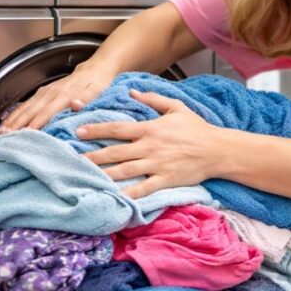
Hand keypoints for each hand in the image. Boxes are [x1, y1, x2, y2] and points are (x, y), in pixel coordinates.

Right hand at [0, 60, 117, 131]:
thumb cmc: (97, 84)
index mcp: (63, 95)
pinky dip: (15, 113)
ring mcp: (45, 92)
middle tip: (6, 136)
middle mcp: (50, 93)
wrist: (95, 69)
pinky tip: (7, 121)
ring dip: (13, 119)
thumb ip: (87, 99)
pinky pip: (26, 104)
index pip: (47, 111)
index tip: (26, 133)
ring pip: (25, 107)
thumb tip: (76, 104)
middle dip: (17, 123)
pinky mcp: (42, 92)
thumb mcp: (97, 91)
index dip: (36, 123)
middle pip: (31, 110)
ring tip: (1, 131)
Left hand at [79, 90, 222, 198]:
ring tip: (85, 178)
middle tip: (73, 160)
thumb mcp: (176, 107)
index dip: (96, 130)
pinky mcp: (165, 180)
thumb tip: (132, 93)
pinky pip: (142, 189)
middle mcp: (149, 147)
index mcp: (150, 128)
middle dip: (92, 156)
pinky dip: (127, 194)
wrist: (218, 150)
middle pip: (115, 152)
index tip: (78, 132)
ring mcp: (156, 165)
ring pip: (123, 171)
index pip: (117, 128)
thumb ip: (153, 99)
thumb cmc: (197, 128)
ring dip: (103, 174)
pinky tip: (113, 198)